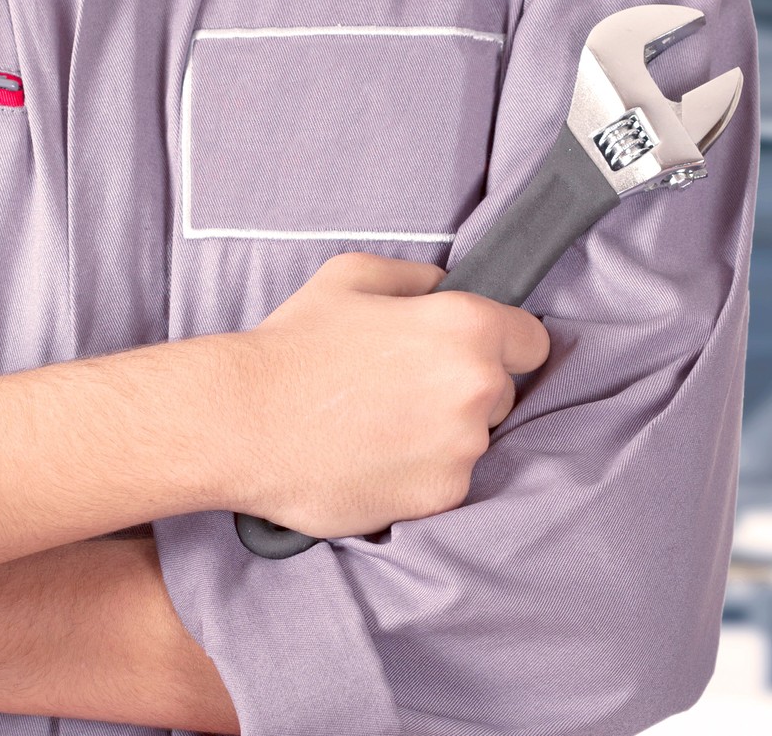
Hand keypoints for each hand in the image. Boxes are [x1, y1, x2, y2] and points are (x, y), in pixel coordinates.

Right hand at [218, 253, 549, 538]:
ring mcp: (463, 446)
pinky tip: (372, 458)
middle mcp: (477, 386)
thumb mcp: (353, 276)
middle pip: (503, 394)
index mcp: (467, 326)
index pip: (532, 342)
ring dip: (442, 436)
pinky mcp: (441, 495)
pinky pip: (447, 480)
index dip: (505, 346)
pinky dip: (419, 474)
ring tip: (378, 427)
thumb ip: (419, 276)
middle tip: (404, 391)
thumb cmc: (293, 344)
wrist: (240, 423)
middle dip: (466, 392)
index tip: (476, 356)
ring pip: (474, 441)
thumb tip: (449, 285)